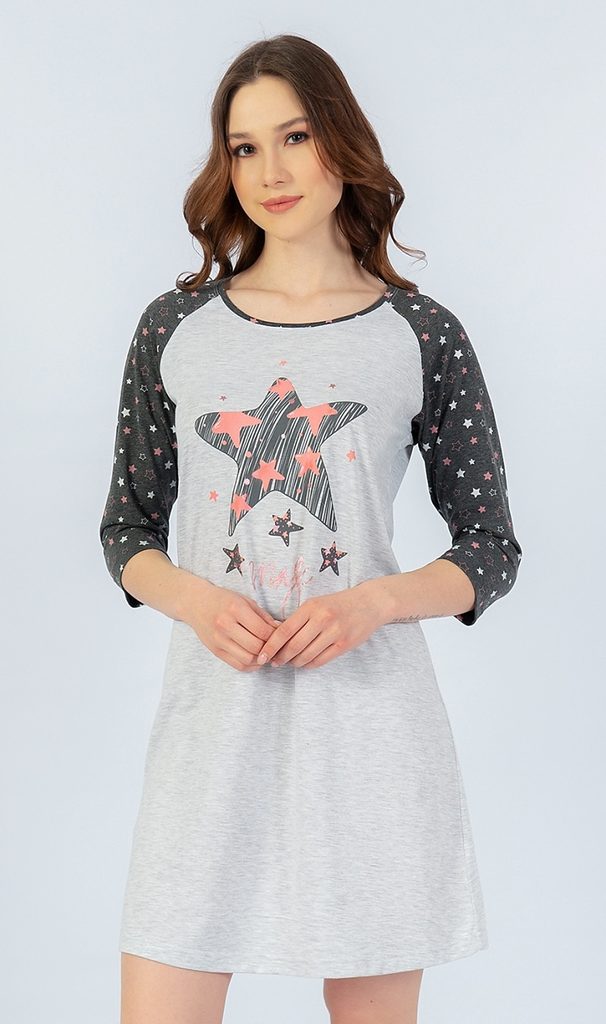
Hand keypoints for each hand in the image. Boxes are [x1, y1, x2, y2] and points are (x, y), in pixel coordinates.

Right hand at [187, 583, 281, 671]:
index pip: (262, 630)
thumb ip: (263, 616)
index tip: (280, 636)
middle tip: (276, 646)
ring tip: (266, 653)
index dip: (276, 636)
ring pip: (248, 659)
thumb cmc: (223, 600)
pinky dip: (250, 666)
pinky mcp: (215, 651)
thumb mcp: (245, 601)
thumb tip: (280, 630)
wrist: (196, 603)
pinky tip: (256, 659)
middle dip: (270, 649)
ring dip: (261, 659)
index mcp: (236, 609)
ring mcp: (219, 640)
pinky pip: (237, 665)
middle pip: (256, 646)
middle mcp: (225, 625)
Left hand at [255, 584, 384, 669]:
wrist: (369, 603)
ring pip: (306, 656)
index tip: (262, 655)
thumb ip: (298, 619)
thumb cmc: (337, 604)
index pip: (284, 630)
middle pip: (293, 646)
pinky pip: (320, 660)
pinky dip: (309, 664)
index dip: (270, 646)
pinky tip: (305, 662)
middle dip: (280, 658)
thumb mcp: (316, 604)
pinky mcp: (344, 645)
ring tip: (290, 662)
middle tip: (274, 662)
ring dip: (294, 662)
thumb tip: (276, 639)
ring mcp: (334, 633)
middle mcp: (322, 619)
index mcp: (311, 607)